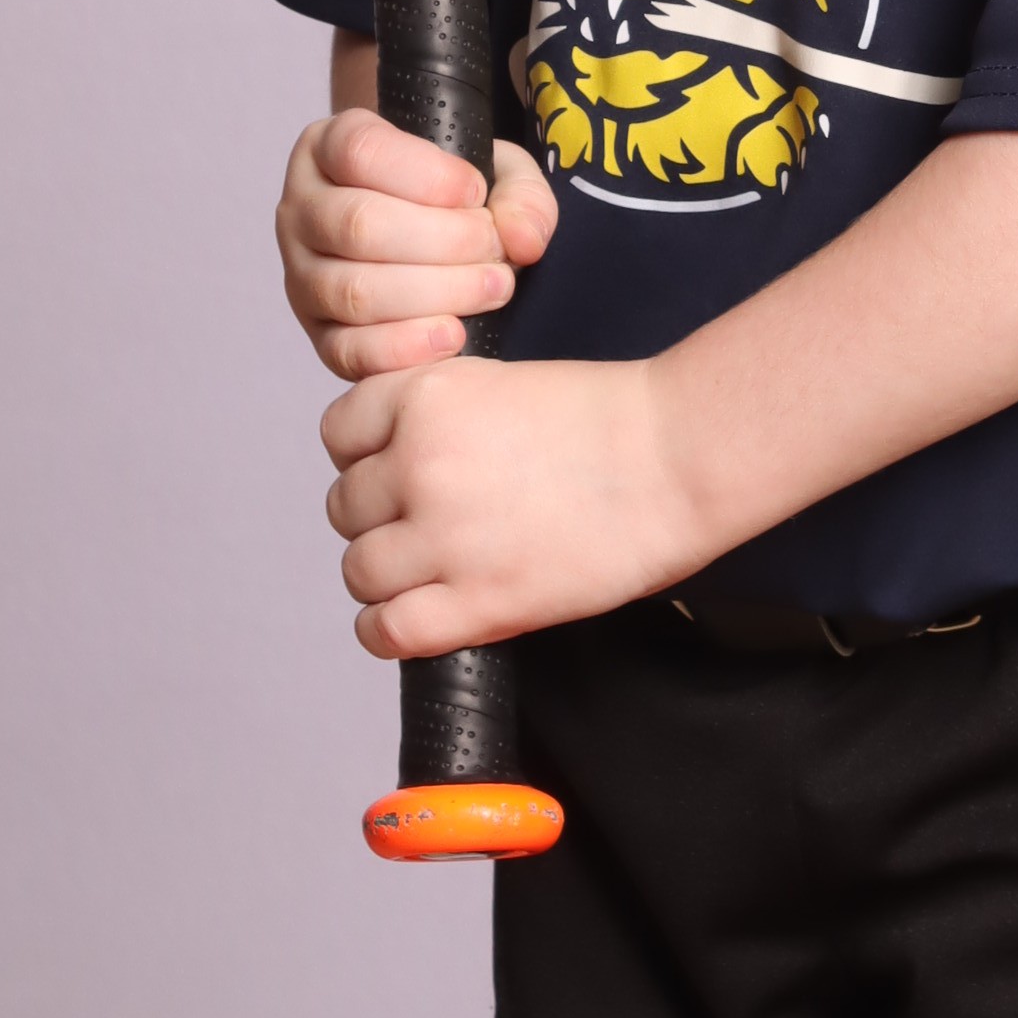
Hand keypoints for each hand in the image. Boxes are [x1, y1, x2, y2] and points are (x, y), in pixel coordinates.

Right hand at [275, 105, 556, 377]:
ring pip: (355, 291)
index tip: (475, 193)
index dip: (428, 175)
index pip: (360, 151)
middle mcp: (302, 210)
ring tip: (491, 287)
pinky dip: (406, 348)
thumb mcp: (494, 174)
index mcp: (328, 149)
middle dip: (445, 241)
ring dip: (437, 293)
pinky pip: (349, 350)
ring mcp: (302, 277)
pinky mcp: (318, 337)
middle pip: (358, 224)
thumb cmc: (452, 202)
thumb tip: (521, 239)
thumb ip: (520, 194)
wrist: (432, 249)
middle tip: (495, 250)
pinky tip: (453, 336)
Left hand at [321, 349, 711, 658]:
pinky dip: (390, 631)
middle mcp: (420, 461)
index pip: (339, 434)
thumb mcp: (500, 386)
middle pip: (346, 507)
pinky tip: (421, 619)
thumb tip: (387, 468)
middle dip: (381, 518)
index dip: (368, 458)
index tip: (400, 472)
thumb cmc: (611, 422)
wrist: (678, 459)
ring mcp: (444, 533)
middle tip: (431, 526)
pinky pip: (387, 630)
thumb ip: (437, 420)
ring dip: (387, 577)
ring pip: (359, 570)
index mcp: (426, 396)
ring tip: (434, 574)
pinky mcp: (478, 600)